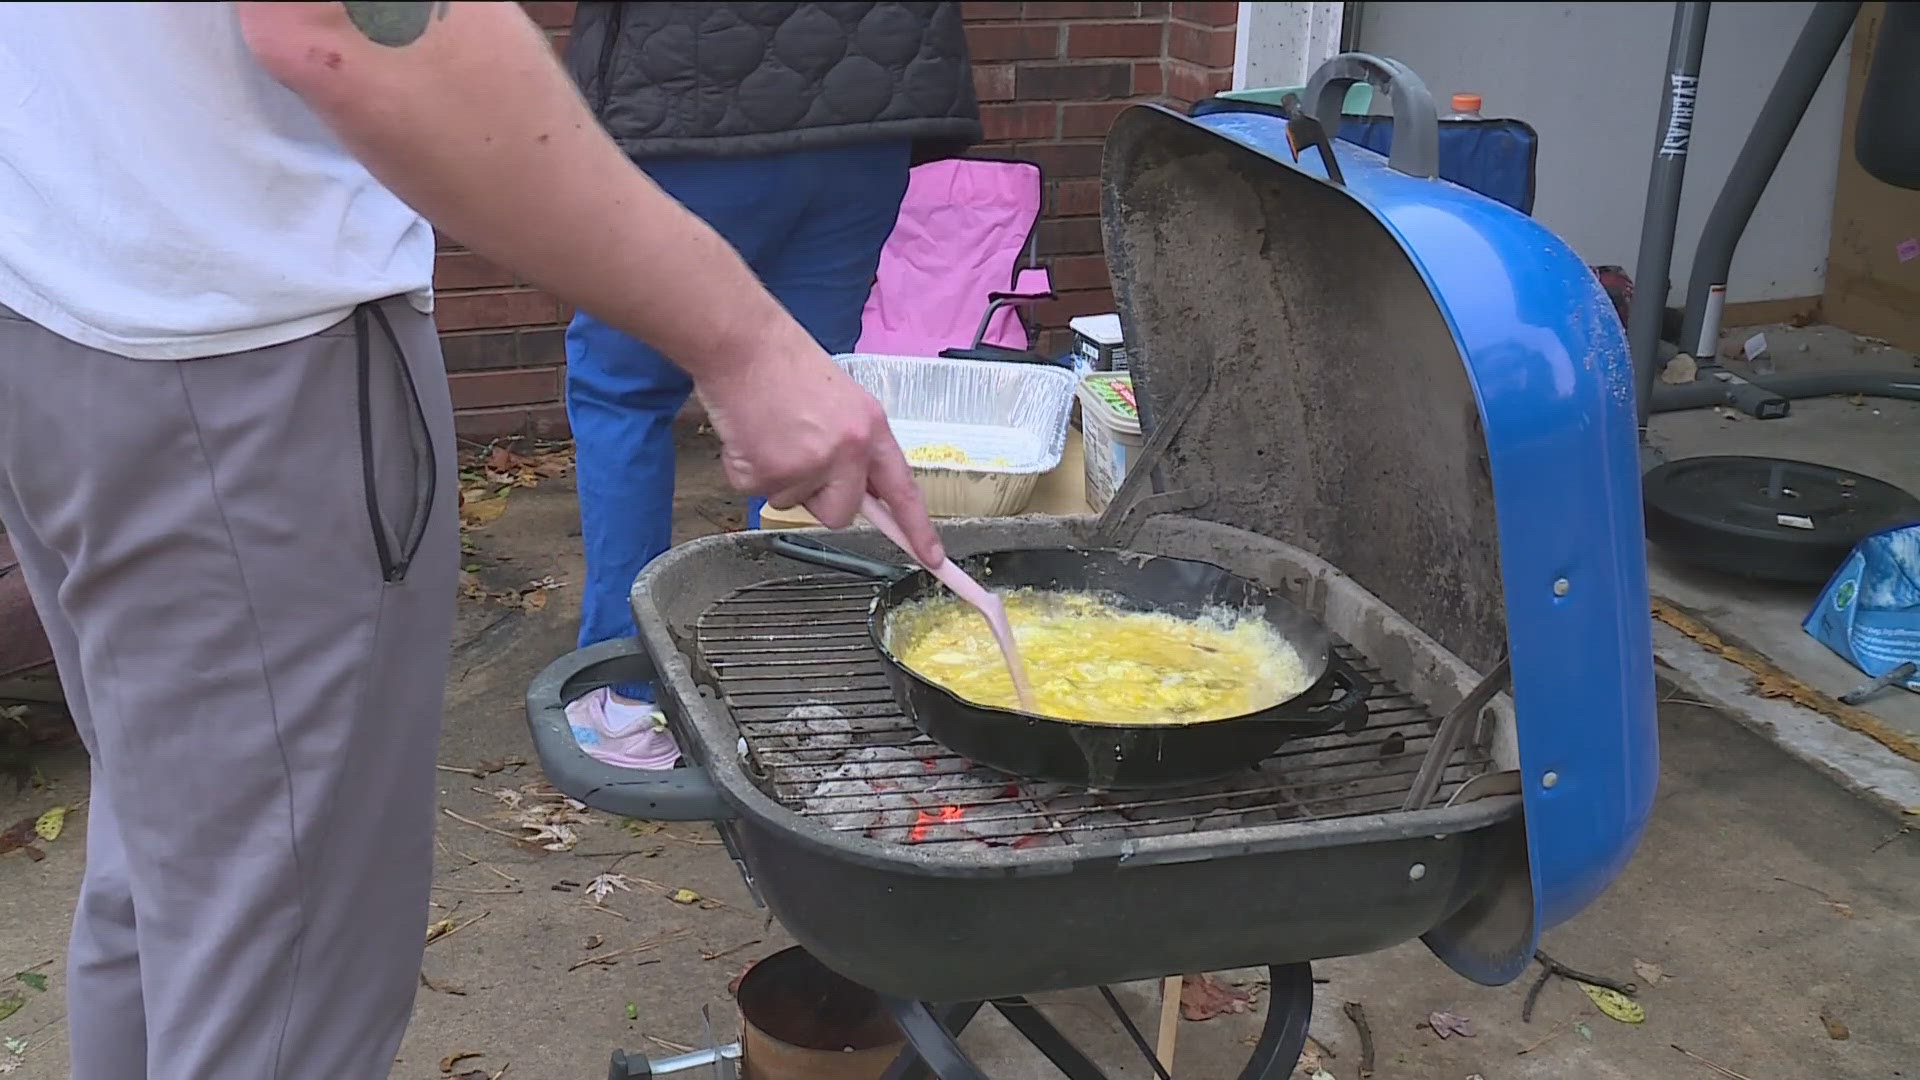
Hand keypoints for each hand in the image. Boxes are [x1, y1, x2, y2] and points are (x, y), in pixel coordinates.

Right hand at [696, 348, 944, 566]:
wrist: (742, 344)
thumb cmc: (784, 366)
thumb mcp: (840, 402)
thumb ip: (853, 447)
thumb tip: (856, 489)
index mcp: (871, 429)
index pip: (902, 489)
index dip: (917, 527)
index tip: (931, 557)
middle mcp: (847, 449)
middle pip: (841, 513)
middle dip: (818, 498)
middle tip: (795, 456)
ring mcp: (809, 463)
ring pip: (792, 504)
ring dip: (776, 478)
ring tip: (769, 431)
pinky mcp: (769, 472)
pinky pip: (756, 493)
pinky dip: (745, 470)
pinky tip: (748, 435)